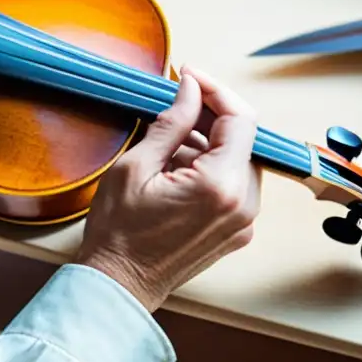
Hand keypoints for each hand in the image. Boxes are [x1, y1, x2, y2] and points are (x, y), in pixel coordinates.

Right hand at [74, 65, 262, 312]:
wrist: (119, 285)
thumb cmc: (119, 232)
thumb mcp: (136, 167)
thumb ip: (171, 123)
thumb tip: (189, 89)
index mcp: (220, 186)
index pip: (240, 119)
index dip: (215, 90)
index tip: (189, 76)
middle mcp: (243, 205)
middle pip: (243, 138)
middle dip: (211, 113)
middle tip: (175, 100)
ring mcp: (243, 221)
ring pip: (238, 159)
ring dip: (208, 140)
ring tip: (167, 140)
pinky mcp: (236, 231)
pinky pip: (233, 183)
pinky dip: (210, 165)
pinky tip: (176, 165)